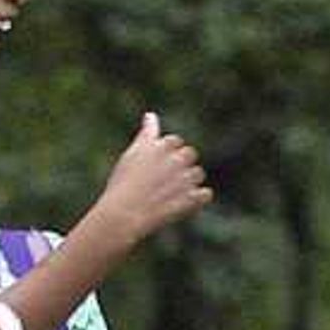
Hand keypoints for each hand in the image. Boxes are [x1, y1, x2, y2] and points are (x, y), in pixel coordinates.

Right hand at [91, 113, 209, 243]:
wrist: (124, 214)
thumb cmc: (123, 183)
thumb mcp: (132, 154)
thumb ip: (147, 134)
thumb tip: (151, 115)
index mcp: (164, 145)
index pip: (175, 142)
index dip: (166, 154)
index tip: (155, 167)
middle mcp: (177, 158)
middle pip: (190, 154)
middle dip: (181, 165)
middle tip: (163, 180)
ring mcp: (186, 178)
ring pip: (198, 174)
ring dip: (189, 182)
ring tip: (170, 194)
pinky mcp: (192, 198)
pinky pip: (206, 194)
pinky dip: (198, 199)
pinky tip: (183, 203)